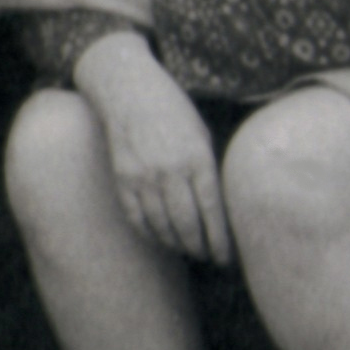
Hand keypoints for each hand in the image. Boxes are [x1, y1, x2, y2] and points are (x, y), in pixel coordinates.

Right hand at [76, 33, 230, 264]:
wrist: (130, 92)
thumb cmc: (174, 112)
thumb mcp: (202, 135)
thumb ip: (209, 171)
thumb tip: (220, 214)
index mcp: (198, 158)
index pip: (213, 212)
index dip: (221, 241)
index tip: (227, 258)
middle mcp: (170, 170)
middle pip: (188, 226)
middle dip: (201, 248)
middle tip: (209, 257)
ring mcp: (143, 177)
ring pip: (163, 228)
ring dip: (178, 245)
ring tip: (189, 249)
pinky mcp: (123, 180)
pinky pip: (138, 220)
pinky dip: (152, 235)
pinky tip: (163, 238)